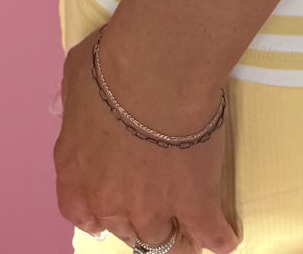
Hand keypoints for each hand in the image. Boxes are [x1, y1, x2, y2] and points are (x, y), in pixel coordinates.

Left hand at [53, 24, 239, 252]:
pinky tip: (226, 236)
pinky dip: (218, 237)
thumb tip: (85, 101)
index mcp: (77, 175)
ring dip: (177, 238)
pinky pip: (210, 233)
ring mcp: (153, 209)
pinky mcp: (195, 204)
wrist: (155, 73)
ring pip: (164, 243)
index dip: (100, 213)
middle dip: (139, 224)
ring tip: (191, 236)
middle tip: (156, 213)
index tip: (112, 210)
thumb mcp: (78, 79)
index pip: (82, 214)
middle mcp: (110, 202)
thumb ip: (80, 103)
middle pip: (125, 231)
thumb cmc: (111, 66)